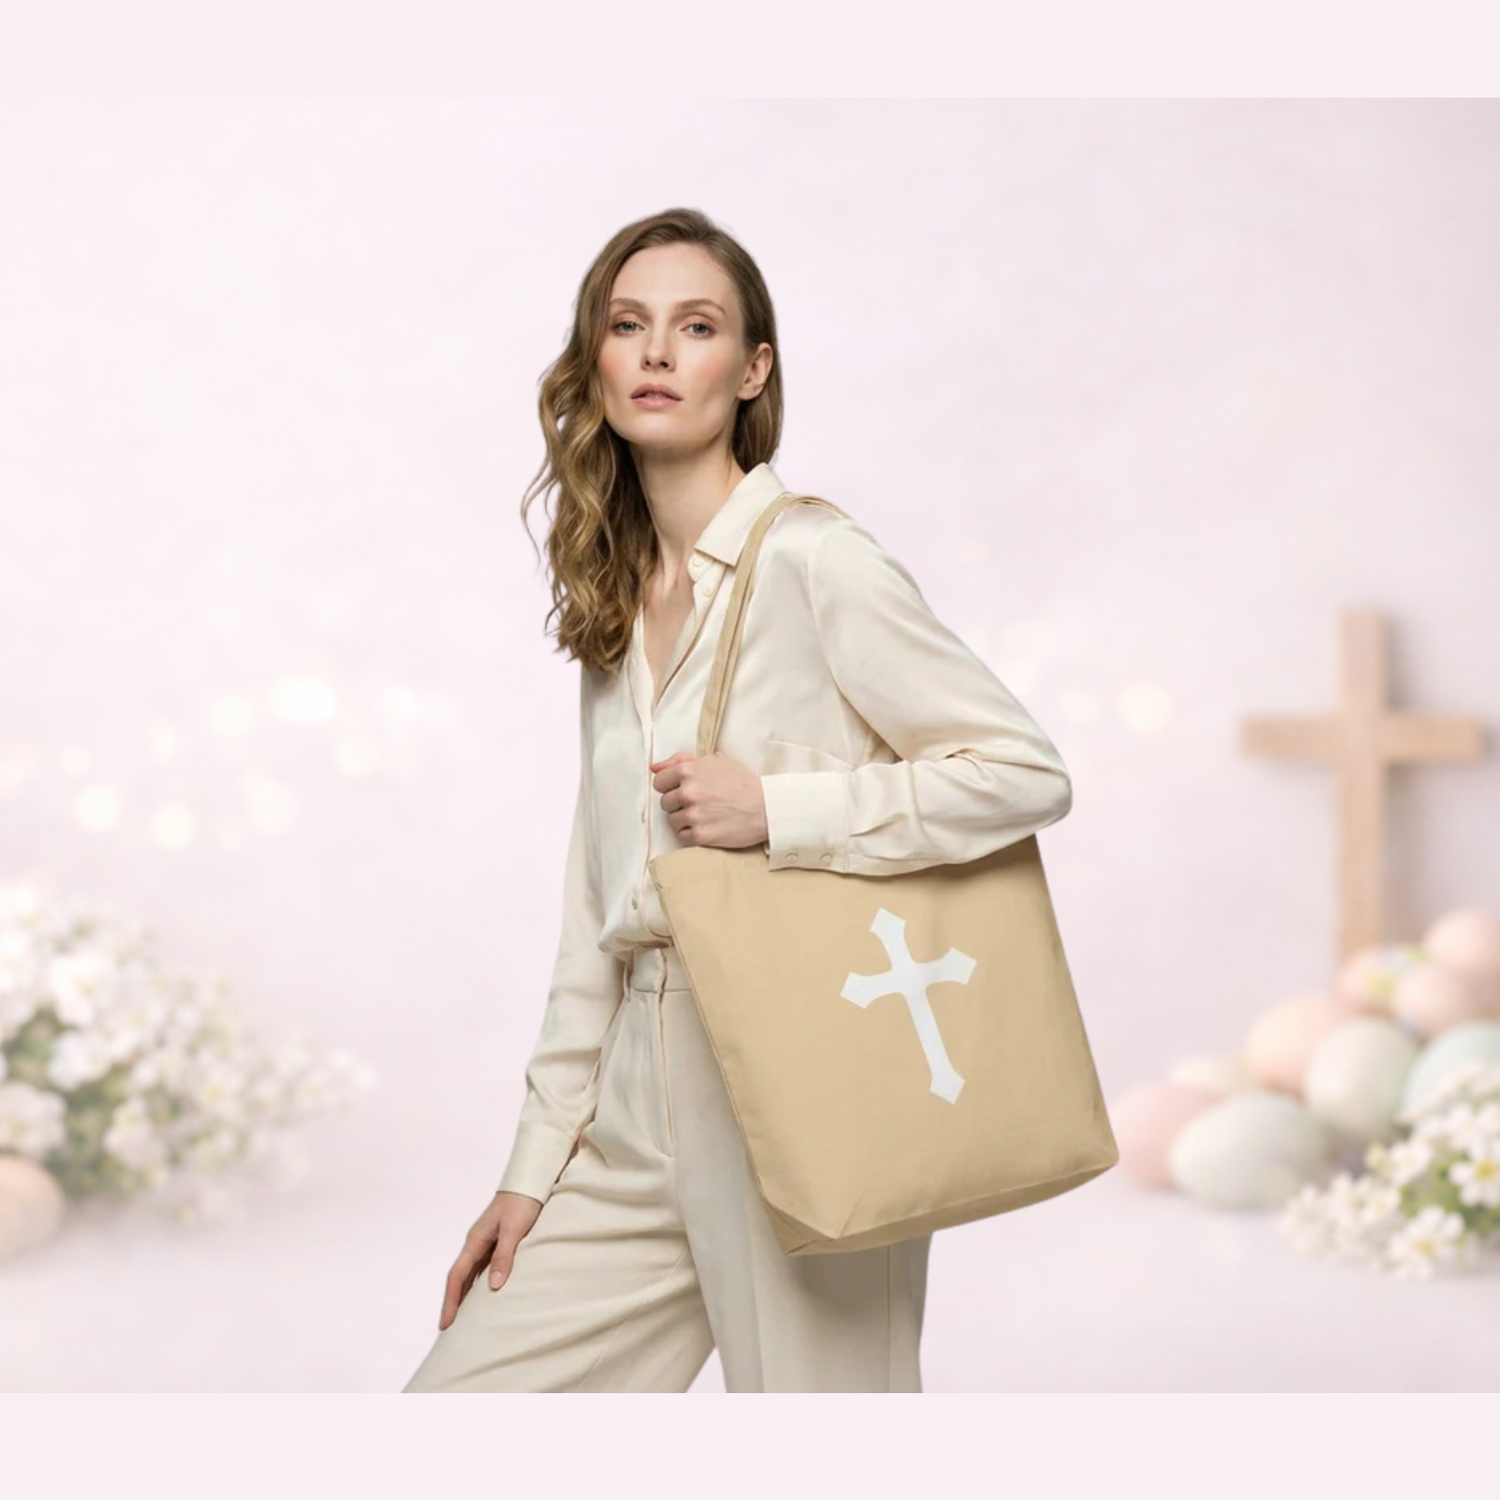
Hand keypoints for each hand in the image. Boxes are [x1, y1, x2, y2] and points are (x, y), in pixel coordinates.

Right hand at [437, 1189, 543, 1329]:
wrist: (529, 1181)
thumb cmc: (522, 1203)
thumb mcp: (514, 1230)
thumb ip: (504, 1256)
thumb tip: (493, 1286)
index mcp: (475, 1240)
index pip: (457, 1276)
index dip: (450, 1301)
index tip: (446, 1324)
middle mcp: (476, 1243)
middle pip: (459, 1278)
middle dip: (453, 1302)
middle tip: (450, 1329)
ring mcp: (485, 1242)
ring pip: (471, 1274)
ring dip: (466, 1295)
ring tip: (465, 1319)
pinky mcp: (497, 1241)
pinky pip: (483, 1268)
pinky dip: (480, 1284)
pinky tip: (486, 1296)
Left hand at [650, 750, 767, 848]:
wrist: (766, 808)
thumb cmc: (742, 783)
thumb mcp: (715, 761)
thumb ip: (681, 760)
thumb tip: (654, 767)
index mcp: (688, 771)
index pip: (659, 782)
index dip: (671, 786)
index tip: (684, 790)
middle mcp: (688, 792)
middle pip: (665, 803)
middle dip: (678, 804)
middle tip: (699, 804)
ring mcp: (693, 815)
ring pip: (672, 821)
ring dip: (685, 820)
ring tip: (705, 816)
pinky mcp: (700, 835)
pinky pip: (682, 836)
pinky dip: (692, 834)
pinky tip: (708, 827)